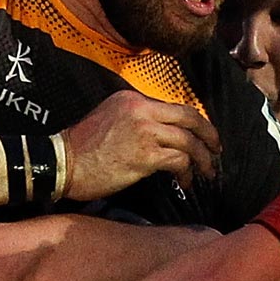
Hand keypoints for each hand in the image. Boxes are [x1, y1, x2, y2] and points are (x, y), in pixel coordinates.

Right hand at [61, 90, 220, 199]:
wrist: (62, 163)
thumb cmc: (82, 149)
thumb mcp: (109, 119)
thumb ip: (135, 121)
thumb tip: (160, 137)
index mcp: (132, 99)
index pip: (173, 107)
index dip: (193, 123)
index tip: (202, 137)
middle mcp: (141, 109)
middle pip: (189, 117)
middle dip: (209, 135)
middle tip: (217, 150)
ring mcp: (144, 131)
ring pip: (188, 141)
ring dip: (202, 159)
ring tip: (205, 172)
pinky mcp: (145, 155)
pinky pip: (178, 160)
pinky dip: (186, 172)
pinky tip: (185, 181)